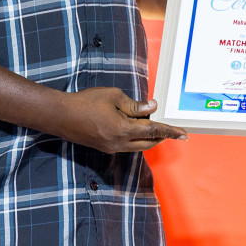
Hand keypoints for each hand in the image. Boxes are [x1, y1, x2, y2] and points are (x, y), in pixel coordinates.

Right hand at [54, 87, 187, 152]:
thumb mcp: (113, 97)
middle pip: (149, 143)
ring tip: (154, 124)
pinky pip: (127, 146)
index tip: (184, 134)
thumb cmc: (85, 102)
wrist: (61, 115)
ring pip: (138, 146)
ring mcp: (111, 148)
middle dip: (162, 136)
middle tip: (172, 129)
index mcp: (123, 130)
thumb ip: (135, 105)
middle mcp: (119, 143)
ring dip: (149, 138)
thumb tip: (152, 107)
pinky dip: (136, 138)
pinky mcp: (105, 148)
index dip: (171, 131)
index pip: (154, 131)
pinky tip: (135, 127)